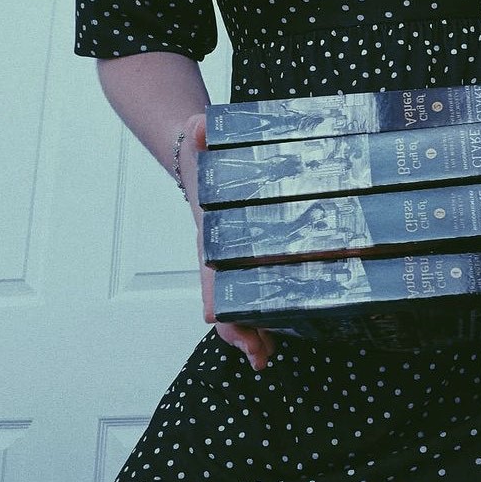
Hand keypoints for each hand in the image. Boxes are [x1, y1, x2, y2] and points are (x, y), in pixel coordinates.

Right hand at [180, 113, 275, 369]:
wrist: (197, 158)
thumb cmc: (200, 153)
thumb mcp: (200, 137)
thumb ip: (200, 132)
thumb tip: (201, 125)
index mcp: (210, 235)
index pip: (208, 272)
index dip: (213, 296)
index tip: (216, 317)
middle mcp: (220, 255)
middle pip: (226, 300)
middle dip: (240, 329)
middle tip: (260, 356)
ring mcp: (235, 260)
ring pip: (242, 303)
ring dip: (255, 330)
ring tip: (268, 356)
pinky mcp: (252, 257)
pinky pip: (258, 290)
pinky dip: (268, 312)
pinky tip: (283, 329)